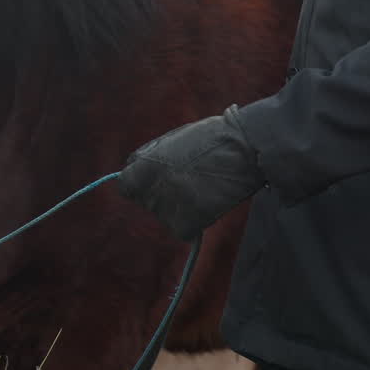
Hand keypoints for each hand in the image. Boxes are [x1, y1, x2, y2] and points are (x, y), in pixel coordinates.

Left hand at [119, 105, 267, 240]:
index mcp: (142, 167)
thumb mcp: (172, 140)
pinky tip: (209, 204)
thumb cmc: (211, 138)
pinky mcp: (185, 224)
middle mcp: (149, 189)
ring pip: (166, 217)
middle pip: (147, 202)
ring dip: (180, 209)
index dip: (140, 185)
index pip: (126, 186)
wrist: (243, 148)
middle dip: (162, 196)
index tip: (154, 183)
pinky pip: (184, 230)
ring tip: (204, 189)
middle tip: (189, 184)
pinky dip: (195, 223)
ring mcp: (166, 208)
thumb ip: (150, 158)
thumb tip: (134, 170)